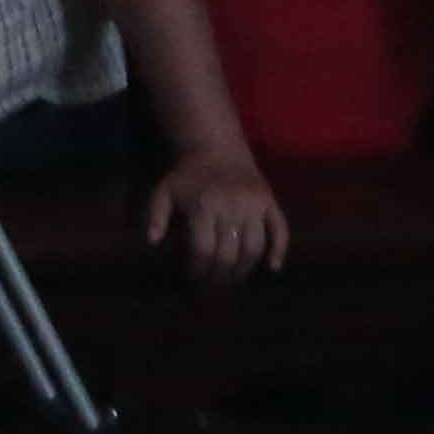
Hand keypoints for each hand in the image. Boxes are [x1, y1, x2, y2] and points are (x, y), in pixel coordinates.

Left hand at [147, 150, 287, 284]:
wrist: (218, 147)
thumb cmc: (189, 175)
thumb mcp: (164, 192)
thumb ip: (155, 216)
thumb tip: (153, 243)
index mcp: (204, 205)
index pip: (203, 250)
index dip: (198, 269)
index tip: (193, 276)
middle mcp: (232, 206)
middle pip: (228, 254)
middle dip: (219, 276)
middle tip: (212, 286)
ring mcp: (254, 204)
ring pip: (253, 247)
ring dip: (243, 269)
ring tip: (233, 279)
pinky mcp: (269, 202)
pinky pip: (280, 228)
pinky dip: (280, 249)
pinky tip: (273, 267)